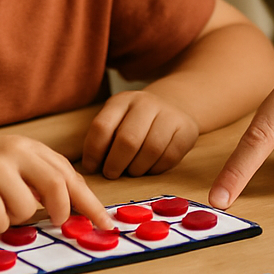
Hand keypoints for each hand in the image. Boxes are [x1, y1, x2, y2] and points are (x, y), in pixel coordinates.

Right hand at [0, 131, 112, 233]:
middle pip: (58, 186)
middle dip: (63, 211)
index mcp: (29, 147)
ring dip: (17, 218)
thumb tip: (71, 210)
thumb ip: (39, 178)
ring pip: (26, 210)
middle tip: (59, 223)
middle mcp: (15, 153)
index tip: (106, 225)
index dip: (90, 203)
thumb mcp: (11, 162)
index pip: (69, 175)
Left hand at [82, 90, 199, 178]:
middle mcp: (146, 103)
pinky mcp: (187, 129)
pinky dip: (156, 169)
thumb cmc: (134, 122)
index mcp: (122, 100)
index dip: (93, 152)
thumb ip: (101, 140)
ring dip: (137, 169)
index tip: (92, 167)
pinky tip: (149, 167)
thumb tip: (87, 169)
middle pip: (128, 140)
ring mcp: (169, 114)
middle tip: (112, 173)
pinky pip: (169, 157)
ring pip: (151, 150)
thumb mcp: (115, 121)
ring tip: (131, 171)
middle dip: (115, 164)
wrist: (172, 107)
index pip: (102, 127)